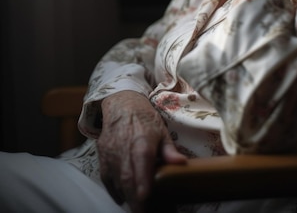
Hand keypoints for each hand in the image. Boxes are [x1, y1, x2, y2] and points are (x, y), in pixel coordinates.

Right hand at [97, 91, 186, 211]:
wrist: (121, 106)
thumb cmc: (145, 120)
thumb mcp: (161, 131)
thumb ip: (169, 150)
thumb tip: (181, 163)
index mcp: (142, 141)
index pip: (141, 163)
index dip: (142, 182)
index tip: (146, 198)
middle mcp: (124, 149)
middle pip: (127, 179)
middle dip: (136, 200)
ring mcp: (111, 155)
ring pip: (117, 182)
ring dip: (128, 197)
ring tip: (139, 207)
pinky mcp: (102, 159)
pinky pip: (108, 180)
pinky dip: (116, 192)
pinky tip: (125, 197)